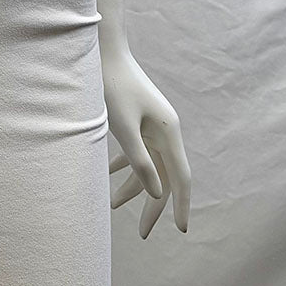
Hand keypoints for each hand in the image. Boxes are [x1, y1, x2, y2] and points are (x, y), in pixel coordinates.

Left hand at [101, 40, 191, 238]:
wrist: (103, 50)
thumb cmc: (111, 86)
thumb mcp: (122, 127)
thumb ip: (139, 161)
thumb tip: (157, 193)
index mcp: (168, 133)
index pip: (180, 179)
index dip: (181, 206)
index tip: (182, 230)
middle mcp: (166, 131)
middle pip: (165, 176)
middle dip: (152, 206)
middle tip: (143, 235)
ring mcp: (153, 125)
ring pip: (149, 165)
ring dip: (133, 186)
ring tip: (111, 206)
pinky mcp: (139, 120)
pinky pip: (137, 149)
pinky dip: (125, 164)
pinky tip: (108, 175)